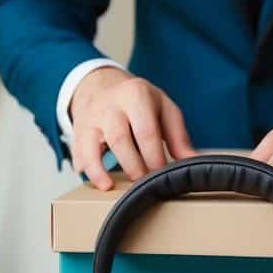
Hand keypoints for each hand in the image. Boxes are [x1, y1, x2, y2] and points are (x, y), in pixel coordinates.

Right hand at [69, 66, 195, 189]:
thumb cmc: (139, 101)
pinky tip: (97, 181)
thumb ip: (178, 136)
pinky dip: (86, 169)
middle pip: (119, 138)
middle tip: (144, 184)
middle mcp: (110, 105)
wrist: (102, 84)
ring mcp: (90, 117)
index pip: (146, 131)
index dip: (155, 157)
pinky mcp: (77, 131)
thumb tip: (194, 163)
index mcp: (136, 95)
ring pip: (92, 145)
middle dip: (133, 165)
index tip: (163, 176)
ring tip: (111, 187)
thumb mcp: (163, 108)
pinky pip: (77, 153)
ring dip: (101, 170)